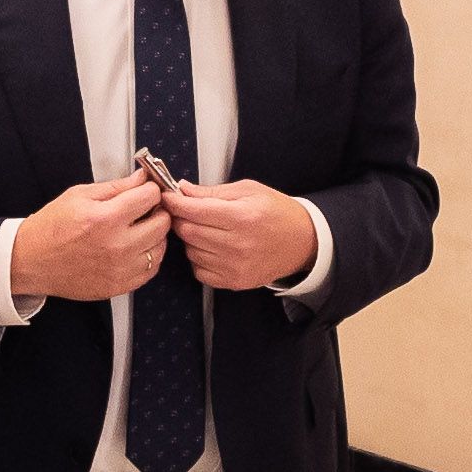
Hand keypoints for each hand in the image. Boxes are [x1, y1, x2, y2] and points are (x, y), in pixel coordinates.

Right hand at [9, 174, 166, 301]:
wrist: (31, 261)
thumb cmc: (51, 228)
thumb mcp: (79, 195)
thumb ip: (116, 187)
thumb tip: (141, 178)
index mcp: (105, 218)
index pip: (151, 196)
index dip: (149, 189)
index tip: (145, 191)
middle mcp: (117, 246)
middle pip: (162, 222)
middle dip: (156, 211)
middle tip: (144, 209)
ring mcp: (120, 269)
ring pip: (160, 247)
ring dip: (155, 235)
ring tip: (138, 229)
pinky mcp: (119, 285)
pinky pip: (151, 270)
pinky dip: (148, 257)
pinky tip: (135, 248)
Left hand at [166, 179, 317, 290]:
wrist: (303, 242)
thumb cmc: (277, 212)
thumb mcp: (249, 190)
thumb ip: (213, 192)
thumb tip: (183, 190)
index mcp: (242, 217)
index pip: (193, 210)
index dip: (174, 202)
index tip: (167, 196)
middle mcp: (237, 244)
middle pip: (188, 231)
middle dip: (180, 218)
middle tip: (186, 211)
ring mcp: (235, 266)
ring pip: (191, 251)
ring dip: (191, 239)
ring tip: (206, 230)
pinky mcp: (234, 282)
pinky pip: (199, 271)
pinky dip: (199, 258)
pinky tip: (213, 248)